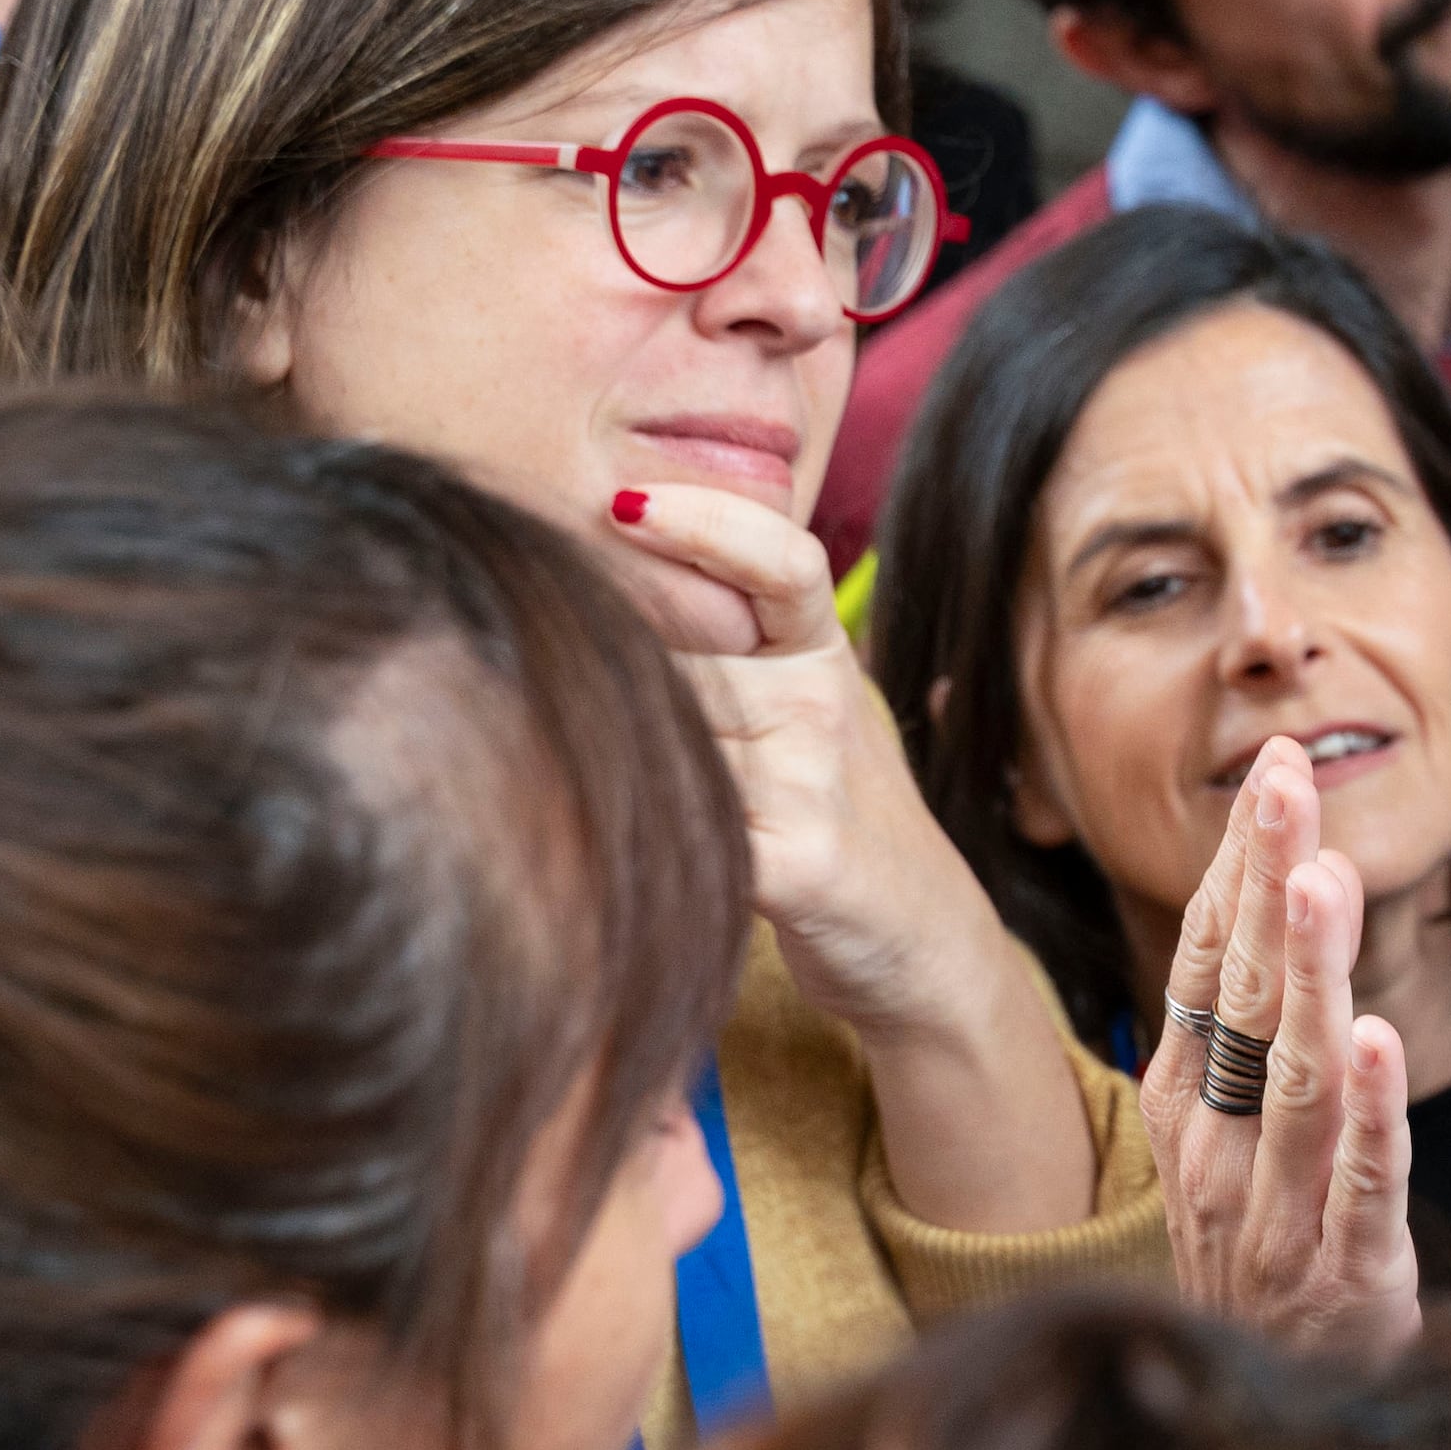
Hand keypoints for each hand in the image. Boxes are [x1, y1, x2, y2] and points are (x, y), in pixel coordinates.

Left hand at [609, 484, 1096, 1230]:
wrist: (925, 945)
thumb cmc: (839, 818)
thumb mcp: (811, 711)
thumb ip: (729, 652)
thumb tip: (583, 571)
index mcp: (825, 656)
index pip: (780, 559)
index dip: (707, 523)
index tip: (622, 504)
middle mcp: (823, 705)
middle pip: (670, 655)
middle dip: (594, 658)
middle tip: (525, 652)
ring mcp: (814, 784)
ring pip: (660, 737)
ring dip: (592, 755)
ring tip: (545, 772)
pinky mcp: (799, 864)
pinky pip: (683, 828)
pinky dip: (620, 834)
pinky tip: (582, 842)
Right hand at [1141, 739, 1419, 1360]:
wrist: (1263, 1425)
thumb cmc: (1262, 1260)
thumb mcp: (1228, 1144)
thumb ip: (1242, 1035)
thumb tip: (1264, 898)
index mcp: (1184, 1109)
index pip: (1206, 967)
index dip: (1237, 868)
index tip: (1270, 770)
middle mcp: (1212, 1154)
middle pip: (1243, 999)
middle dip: (1268, 881)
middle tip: (1285, 778)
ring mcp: (1271, 1218)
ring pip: (1293, 1076)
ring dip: (1311, 974)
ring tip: (1323, 878)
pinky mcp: (1344, 1277)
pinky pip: (1358, 1182)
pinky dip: (1365, 1112)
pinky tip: (1372, 1042)